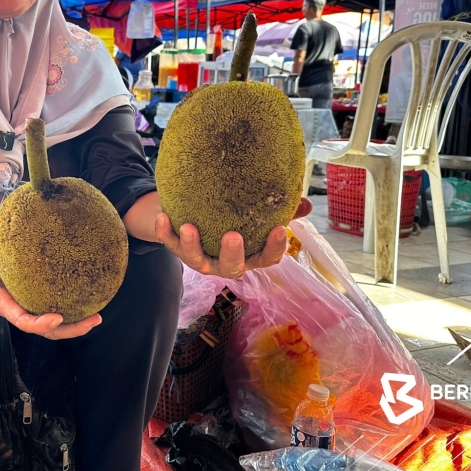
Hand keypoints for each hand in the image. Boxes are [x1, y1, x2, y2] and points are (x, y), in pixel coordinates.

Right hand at [0, 215, 101, 339]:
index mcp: (3, 304)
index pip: (23, 321)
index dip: (40, 323)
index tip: (57, 317)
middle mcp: (18, 310)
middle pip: (46, 330)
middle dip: (69, 329)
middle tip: (92, 320)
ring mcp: (28, 308)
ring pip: (53, 327)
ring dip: (76, 325)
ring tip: (97, 317)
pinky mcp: (35, 302)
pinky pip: (54, 311)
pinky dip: (72, 312)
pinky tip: (89, 302)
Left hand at [156, 198, 312, 278]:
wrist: (191, 214)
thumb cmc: (231, 215)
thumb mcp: (254, 214)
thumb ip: (280, 210)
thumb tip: (306, 204)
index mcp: (248, 255)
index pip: (266, 258)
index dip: (274, 248)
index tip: (279, 230)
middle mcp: (224, 262)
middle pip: (232, 267)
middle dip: (232, 253)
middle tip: (232, 236)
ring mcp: (200, 258)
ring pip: (197, 260)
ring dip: (192, 245)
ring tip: (189, 228)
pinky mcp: (177, 248)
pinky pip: (170, 244)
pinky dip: (165, 232)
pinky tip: (164, 216)